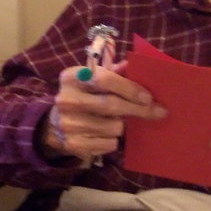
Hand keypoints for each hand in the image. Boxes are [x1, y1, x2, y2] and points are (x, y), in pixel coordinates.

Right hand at [41, 60, 164, 163]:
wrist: (54, 124)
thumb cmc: (83, 96)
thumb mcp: (93, 79)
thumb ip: (114, 72)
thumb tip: (138, 67)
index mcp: (72, 77)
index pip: (105, 80)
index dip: (129, 88)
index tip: (148, 97)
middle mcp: (66, 100)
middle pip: (110, 105)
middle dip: (138, 109)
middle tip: (157, 112)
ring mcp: (68, 124)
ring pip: (113, 127)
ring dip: (121, 125)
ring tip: (115, 121)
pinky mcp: (72, 144)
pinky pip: (108, 144)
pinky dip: (113, 139)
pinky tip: (104, 133)